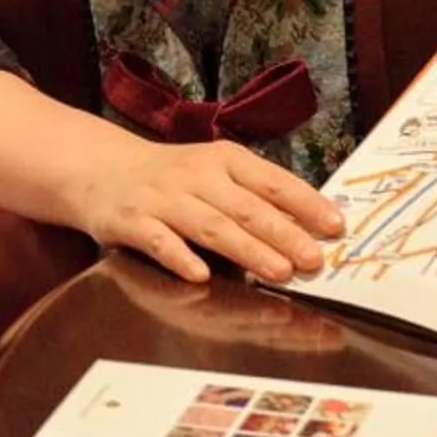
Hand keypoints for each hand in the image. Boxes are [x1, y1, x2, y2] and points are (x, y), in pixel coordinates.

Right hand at [70, 135, 345, 285]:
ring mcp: (162, 198)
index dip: (306, 203)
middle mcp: (195, 174)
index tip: (336, 228)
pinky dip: (179, 257)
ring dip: (248, 250)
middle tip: (315, 261)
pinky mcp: (131, 220)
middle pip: (246, 207)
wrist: (100, 168)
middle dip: (283, 233)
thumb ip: (256, 197)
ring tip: (281, 273)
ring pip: (210, 225)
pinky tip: (200, 276)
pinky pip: (158, 240)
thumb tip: (312, 229)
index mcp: (224, 160)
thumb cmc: (173, 178)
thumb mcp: (215, 174)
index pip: (272, 181)